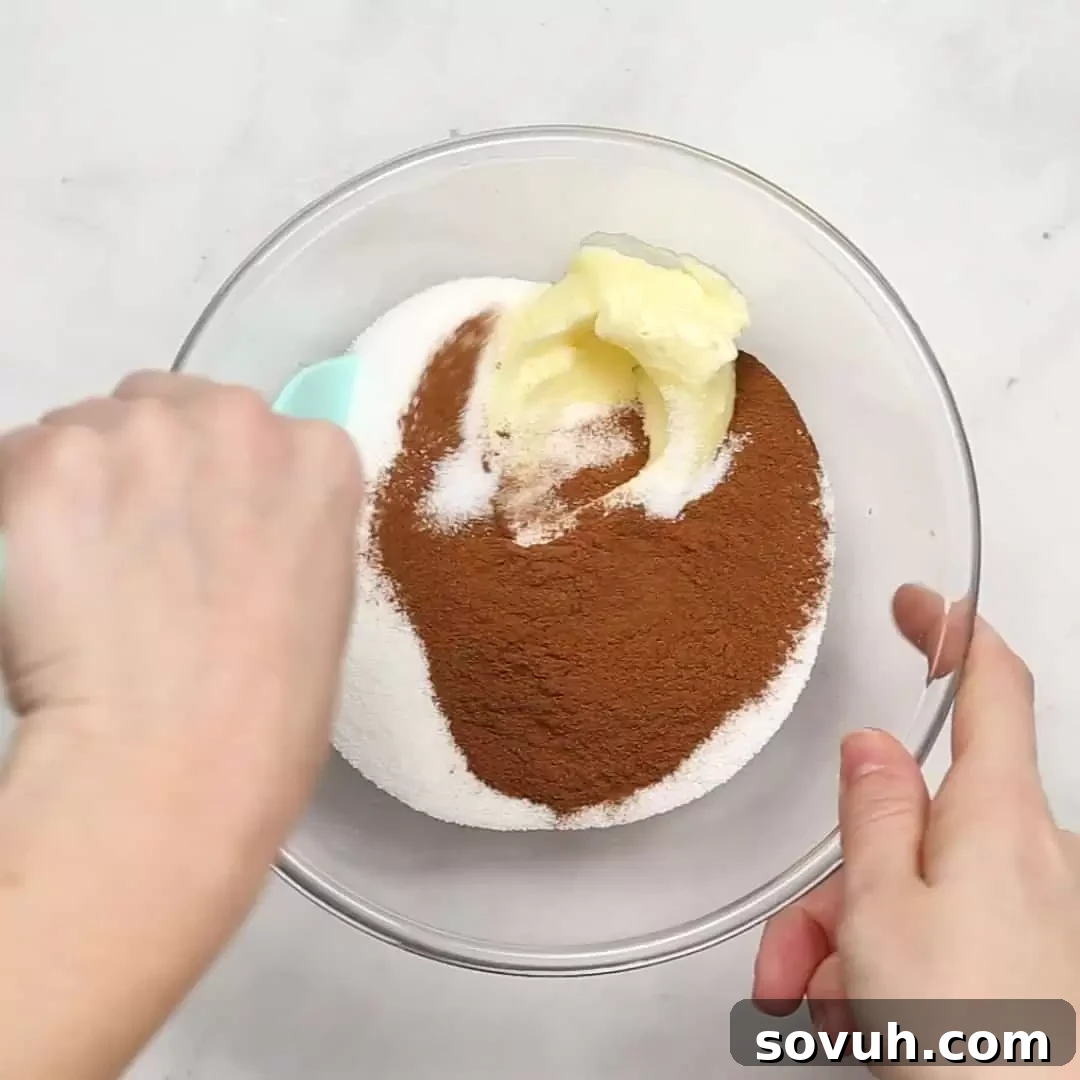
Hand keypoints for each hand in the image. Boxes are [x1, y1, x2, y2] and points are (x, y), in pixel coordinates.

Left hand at [0, 373, 362, 1079]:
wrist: (176, 764)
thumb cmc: (269, 714)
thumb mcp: (318, 598)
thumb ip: (276, 527)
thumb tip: (216, 518)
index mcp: (319, 458)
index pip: (247, 431)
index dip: (209, 484)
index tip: (193, 538)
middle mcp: (236, 418)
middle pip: (162, 409)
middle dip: (143, 467)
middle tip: (128, 557)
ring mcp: (141, 432)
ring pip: (83, 432)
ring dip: (76, 487)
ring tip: (79, 579)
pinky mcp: (49, 460)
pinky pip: (15, 461)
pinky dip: (16, 513)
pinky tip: (34, 581)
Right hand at [753, 586, 1079, 1072]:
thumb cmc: (970, 1033)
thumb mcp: (883, 906)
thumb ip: (875, 812)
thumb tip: (872, 748)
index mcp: (999, 817)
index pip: (993, 685)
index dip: (956, 632)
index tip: (920, 604)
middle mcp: (1027, 853)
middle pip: (915, 820)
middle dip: (841, 877)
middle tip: (795, 949)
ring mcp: (1030, 909)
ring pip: (913, 885)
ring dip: (847, 936)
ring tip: (817, 1004)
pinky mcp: (1027, 957)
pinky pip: (940, 931)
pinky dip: (885, 964)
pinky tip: (857, 1018)